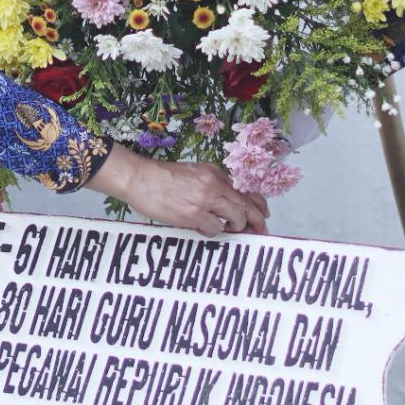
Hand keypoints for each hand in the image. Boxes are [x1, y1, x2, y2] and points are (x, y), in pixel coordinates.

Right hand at [87, 149, 270, 236]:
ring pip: (235, 217)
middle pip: (245, 205)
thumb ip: (212, 183)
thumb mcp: (193, 172)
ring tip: (227, 229)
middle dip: (256, 221)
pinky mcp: (193, 214)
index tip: (264, 214)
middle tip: (260, 231)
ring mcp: (205, 199)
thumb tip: (228, 202)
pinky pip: (215, 228)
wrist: (139, 178)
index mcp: (214, 173)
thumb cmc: (161, 177)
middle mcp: (213, 184)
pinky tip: (203, 228)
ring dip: (234, 227)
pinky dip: (212, 231)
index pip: (244, 190)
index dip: (258, 204)